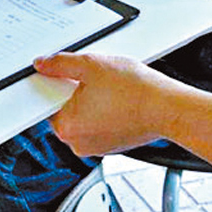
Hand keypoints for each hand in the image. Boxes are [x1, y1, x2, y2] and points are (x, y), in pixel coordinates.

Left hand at [37, 50, 170, 156]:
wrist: (167, 108)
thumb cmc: (134, 91)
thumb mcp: (91, 65)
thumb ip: (61, 64)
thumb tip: (43, 64)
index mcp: (66, 127)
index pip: (45, 103)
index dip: (54, 84)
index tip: (62, 75)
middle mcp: (78, 144)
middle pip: (65, 111)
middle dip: (75, 93)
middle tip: (93, 78)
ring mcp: (96, 147)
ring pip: (84, 118)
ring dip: (91, 102)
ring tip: (110, 88)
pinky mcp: (113, 145)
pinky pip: (100, 125)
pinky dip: (105, 112)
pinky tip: (119, 99)